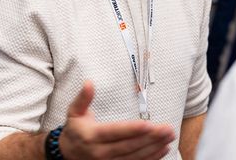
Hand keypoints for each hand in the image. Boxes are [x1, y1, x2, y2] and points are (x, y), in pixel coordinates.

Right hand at [59, 81, 175, 159]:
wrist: (66, 153)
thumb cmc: (75, 129)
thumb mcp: (74, 112)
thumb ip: (83, 98)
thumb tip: (89, 82)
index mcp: (92, 136)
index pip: (115, 132)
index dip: (132, 129)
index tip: (148, 125)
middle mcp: (101, 152)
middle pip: (129, 145)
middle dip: (150, 137)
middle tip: (168, 129)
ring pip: (135, 157)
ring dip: (154, 147)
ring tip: (169, 137)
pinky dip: (151, 158)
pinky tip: (163, 149)